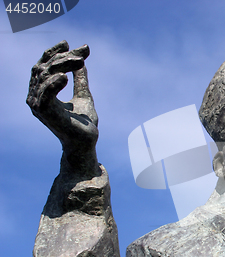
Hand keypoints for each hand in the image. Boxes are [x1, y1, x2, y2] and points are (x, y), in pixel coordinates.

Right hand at [27, 41, 98, 175]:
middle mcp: (35, 97)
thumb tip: (81, 62)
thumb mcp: (83, 96)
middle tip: (83, 53)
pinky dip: (53, 83)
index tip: (68, 43)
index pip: (44, 66)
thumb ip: (80, 80)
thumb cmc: (83, 123)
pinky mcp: (44, 113)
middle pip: (44, 68)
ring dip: (62, 66)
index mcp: (42, 92)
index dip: (54, 53)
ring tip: (79, 61)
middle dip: (63, 57)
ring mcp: (38, 105)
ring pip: (44, 76)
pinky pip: (44, 94)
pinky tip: (65, 77)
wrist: (87, 142)